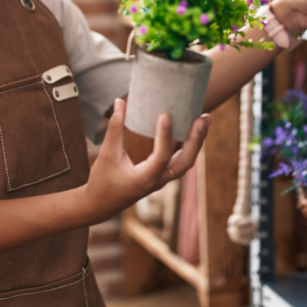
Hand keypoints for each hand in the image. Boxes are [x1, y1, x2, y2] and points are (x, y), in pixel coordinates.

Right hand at [82, 98, 208, 222]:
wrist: (101, 205)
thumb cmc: (102, 181)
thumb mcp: (106, 154)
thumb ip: (115, 128)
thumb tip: (120, 101)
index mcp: (144, 179)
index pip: (161, 157)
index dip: (165, 136)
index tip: (166, 115)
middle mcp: (158, 181)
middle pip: (185, 163)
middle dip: (196, 140)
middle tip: (203, 118)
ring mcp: (162, 180)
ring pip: (186, 162)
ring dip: (196, 141)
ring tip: (204, 119)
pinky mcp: (162, 176)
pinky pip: (180, 160)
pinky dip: (188, 145)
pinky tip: (192, 128)